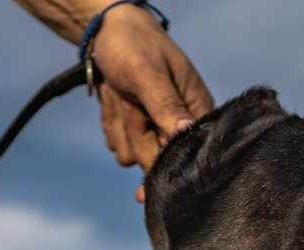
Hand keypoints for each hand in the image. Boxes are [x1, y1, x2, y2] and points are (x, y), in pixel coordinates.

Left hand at [91, 4, 213, 201]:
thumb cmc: (132, 44)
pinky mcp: (138, 136)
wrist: (106, 34)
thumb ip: (166, 105)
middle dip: (136, 133)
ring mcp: (158, 133)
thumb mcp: (147, 73)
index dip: (163, 148)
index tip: (145, 117)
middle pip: (157, 162)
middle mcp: (181, 127)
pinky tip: (116, 101)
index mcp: (197, 111)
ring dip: (121, 127)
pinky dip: (113, 126)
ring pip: (134, 158)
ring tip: (123, 96)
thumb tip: (186, 134)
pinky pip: (121, 150)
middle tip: (131, 101)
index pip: (187, 153)